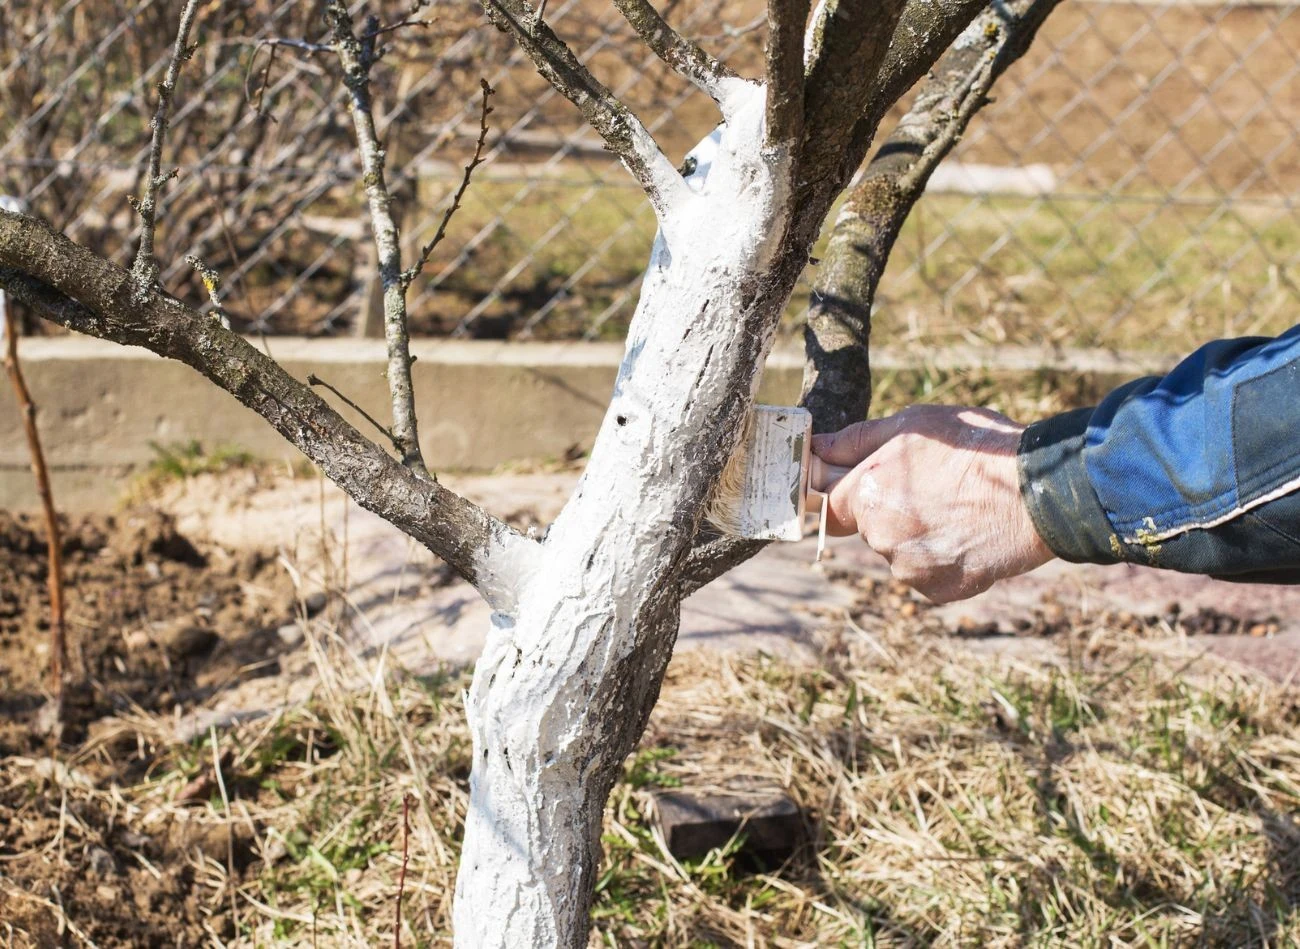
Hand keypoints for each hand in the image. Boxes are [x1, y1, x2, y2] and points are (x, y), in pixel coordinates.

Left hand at [810, 405, 1054, 602]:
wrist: (1039, 493)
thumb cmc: (976, 448)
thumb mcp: (912, 424)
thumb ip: (857, 441)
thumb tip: (816, 448)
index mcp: (866, 494)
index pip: (829, 505)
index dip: (846, 493)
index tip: (870, 484)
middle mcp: (879, 537)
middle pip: (868, 527)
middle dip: (890, 510)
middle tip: (934, 488)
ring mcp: (908, 568)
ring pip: (899, 551)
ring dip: (918, 535)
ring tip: (960, 508)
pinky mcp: (937, 590)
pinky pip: (928, 572)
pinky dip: (943, 557)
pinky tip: (970, 533)